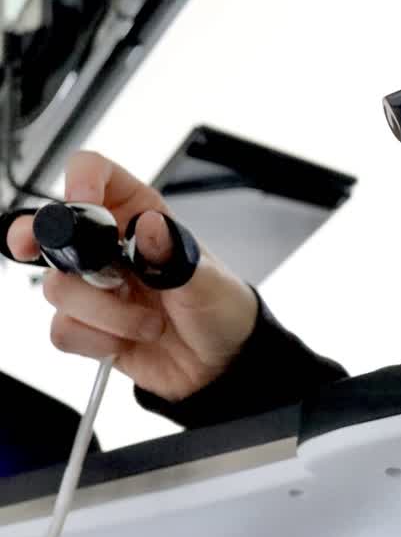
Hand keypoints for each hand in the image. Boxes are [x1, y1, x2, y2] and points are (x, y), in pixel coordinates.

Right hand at [4, 151, 258, 401]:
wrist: (221, 362)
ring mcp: (95, 287)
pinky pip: (63, 330)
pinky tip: (127, 340)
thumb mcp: (208, 280)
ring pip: (58, 287)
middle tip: (49, 253)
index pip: (99, 175)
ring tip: (149, 322)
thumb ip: (175, 256)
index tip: (82, 202)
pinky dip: (97, 340)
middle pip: (54, 227)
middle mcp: (110, 247)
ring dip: (104, 312)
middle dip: (42, 239)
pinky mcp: (87, 325)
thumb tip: (148, 229)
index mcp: (141, 216)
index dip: (82, 180)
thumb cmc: (222, 307)